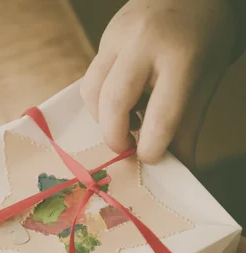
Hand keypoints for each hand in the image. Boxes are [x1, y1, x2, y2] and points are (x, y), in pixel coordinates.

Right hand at [81, 0, 235, 167]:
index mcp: (180, 58)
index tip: (150, 159)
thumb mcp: (205, 82)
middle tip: (127, 149)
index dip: (152, 149)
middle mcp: (144, 44)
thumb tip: (177, 170)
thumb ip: (188, 127)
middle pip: (113, 104)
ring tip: (126, 122)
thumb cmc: (204, 39)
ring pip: (92, 92)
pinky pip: (92, 79)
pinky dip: (102, 100)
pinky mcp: (105, 38)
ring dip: (103, 118)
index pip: (160, 118)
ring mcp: (118, 37)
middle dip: (115, 137)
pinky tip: (123, 100)